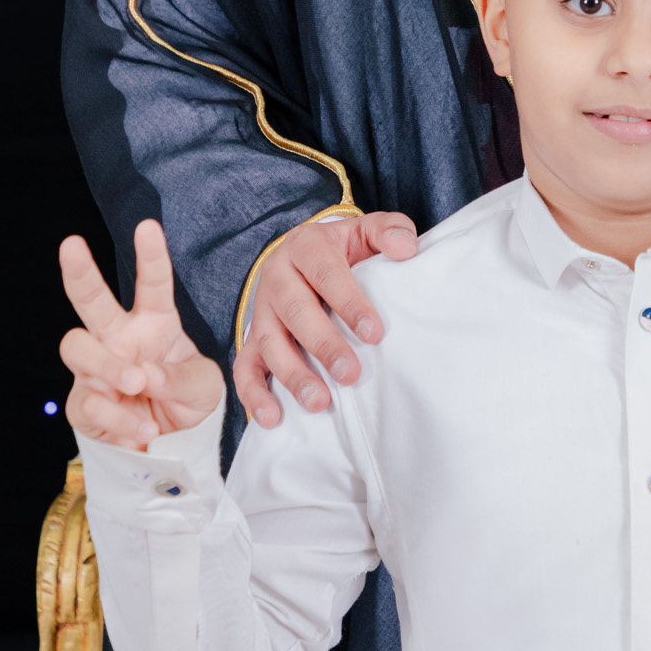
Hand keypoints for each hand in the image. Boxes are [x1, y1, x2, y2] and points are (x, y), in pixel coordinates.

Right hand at [59, 219, 223, 449]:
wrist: (171, 445)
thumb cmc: (187, 399)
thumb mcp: (205, 386)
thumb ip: (182, 377)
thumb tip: (144, 374)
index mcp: (155, 323)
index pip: (153, 284)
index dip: (151, 255)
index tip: (148, 226)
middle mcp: (120, 338)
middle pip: (91, 299)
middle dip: (80, 271)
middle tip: (71, 244)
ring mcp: (97, 368)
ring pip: (78, 346)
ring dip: (108, 365)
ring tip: (136, 382)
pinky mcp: (84, 403)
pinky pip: (88, 402)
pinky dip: (118, 417)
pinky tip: (141, 427)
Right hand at [233, 211, 417, 424]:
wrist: (307, 257)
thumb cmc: (344, 251)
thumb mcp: (366, 231)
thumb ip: (390, 231)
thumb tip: (406, 250)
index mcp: (305, 246)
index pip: (325, 272)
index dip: (349, 302)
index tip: (375, 333)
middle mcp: (277, 276)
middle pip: (294, 310)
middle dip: (323, 344)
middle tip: (351, 374)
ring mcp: (261, 310)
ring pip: (269, 342)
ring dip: (293, 374)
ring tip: (320, 402)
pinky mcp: (252, 339)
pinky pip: (244, 368)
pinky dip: (254, 394)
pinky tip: (273, 418)